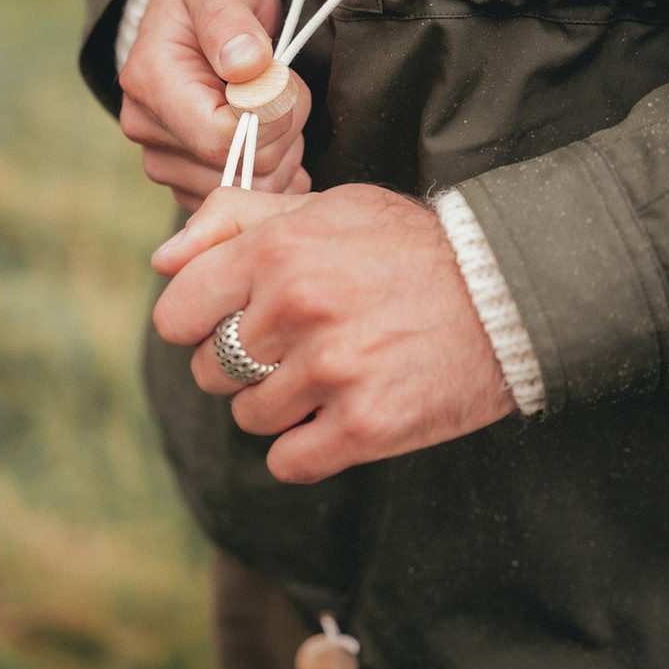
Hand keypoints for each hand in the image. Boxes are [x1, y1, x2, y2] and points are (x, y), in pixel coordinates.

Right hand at [119, 0, 311, 210]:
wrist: (199, 26)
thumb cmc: (217, 2)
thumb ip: (231, 20)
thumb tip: (244, 62)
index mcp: (148, 80)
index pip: (220, 136)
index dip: (271, 118)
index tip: (285, 83)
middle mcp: (145, 128)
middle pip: (236, 169)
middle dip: (282, 133)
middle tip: (287, 91)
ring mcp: (161, 162)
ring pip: (246, 190)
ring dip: (281, 153)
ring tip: (277, 111)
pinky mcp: (183, 185)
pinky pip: (242, 202)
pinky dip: (271, 175)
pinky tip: (272, 140)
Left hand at [151, 185, 514, 482]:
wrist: (507, 291)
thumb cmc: (408, 246)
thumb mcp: (324, 207)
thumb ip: (232, 218)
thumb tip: (161, 261)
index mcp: (276, 251)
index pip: (175, 314)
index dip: (194, 324)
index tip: (227, 324)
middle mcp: (295, 308)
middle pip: (209, 370)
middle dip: (242, 363)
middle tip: (295, 345)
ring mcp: (330, 371)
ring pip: (250, 417)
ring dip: (281, 404)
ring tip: (332, 372)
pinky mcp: (364, 425)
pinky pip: (288, 461)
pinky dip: (307, 446)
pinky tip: (341, 414)